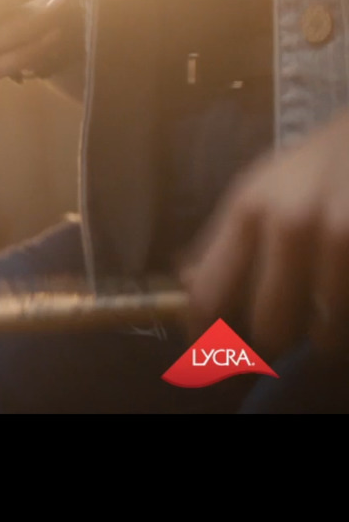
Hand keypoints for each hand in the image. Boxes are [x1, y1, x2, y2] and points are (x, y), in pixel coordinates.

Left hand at [180, 110, 348, 355]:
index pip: (209, 295)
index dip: (206, 334)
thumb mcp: (256, 191)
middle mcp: (294, 226)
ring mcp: (343, 238)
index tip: (210, 353)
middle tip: (281, 340)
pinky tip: (342, 301)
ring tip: (327, 318)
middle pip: (270, 327)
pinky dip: (348, 322)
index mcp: (250, 211)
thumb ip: (221, 242)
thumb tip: (188, 289)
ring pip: (327, 335)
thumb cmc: (311, 169)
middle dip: (274, 345)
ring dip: (326, 339)